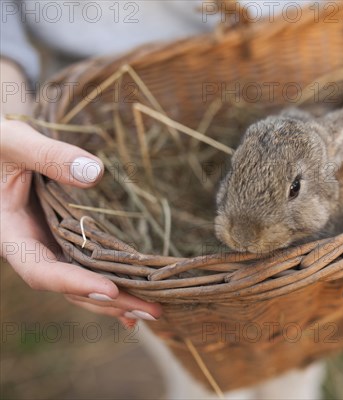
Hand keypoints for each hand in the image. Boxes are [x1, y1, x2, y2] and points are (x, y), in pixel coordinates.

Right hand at [1, 59, 160, 325]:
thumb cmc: (0, 145)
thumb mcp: (16, 143)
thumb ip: (49, 156)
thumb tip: (94, 172)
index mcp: (11, 233)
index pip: (41, 269)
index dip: (74, 283)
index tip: (109, 289)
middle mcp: (31, 248)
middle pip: (68, 287)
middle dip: (107, 301)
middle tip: (150, 310)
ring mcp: (49, 247)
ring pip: (80, 284)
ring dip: (114, 300)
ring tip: (151, 310)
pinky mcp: (64, 241)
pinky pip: (87, 268)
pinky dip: (110, 286)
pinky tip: (135, 299)